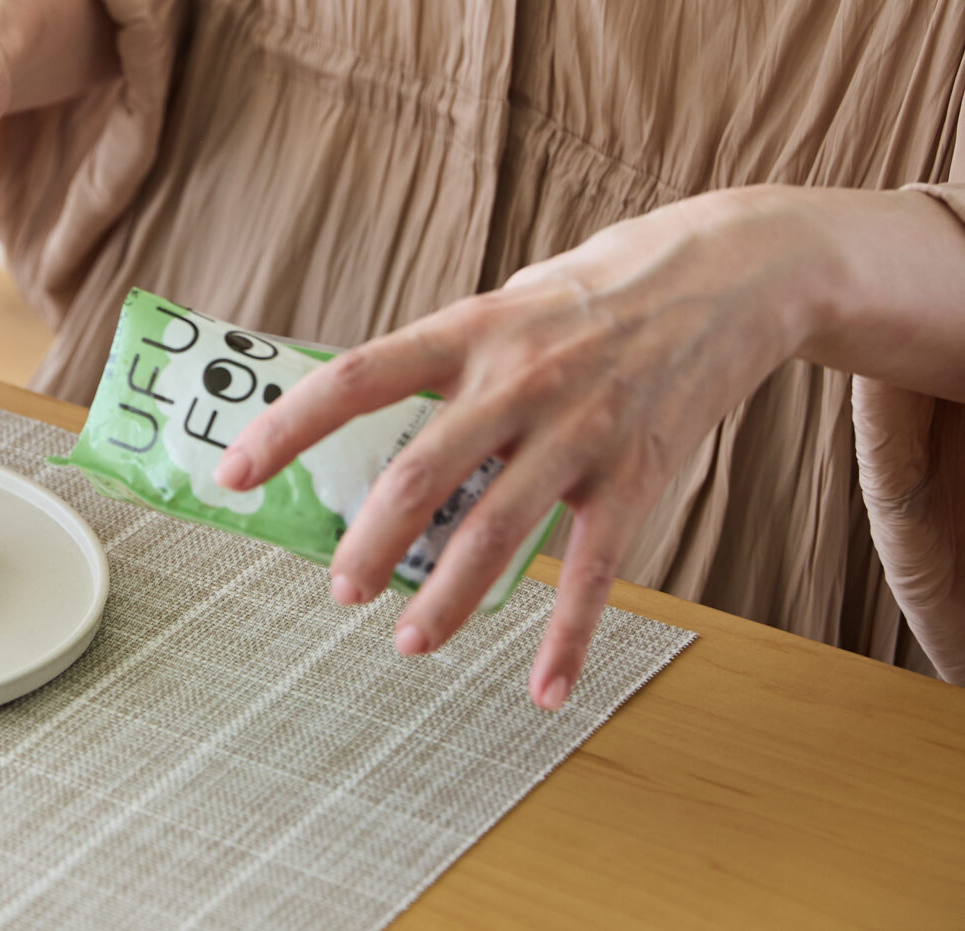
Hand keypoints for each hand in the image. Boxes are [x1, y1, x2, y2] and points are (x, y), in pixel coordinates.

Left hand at [209, 186, 964, 710]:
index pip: (356, 378)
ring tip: (410, 641)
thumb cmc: (600, 289)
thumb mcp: (510, 301)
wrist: (732, 274)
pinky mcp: (640, 474)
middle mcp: (520, 380)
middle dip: (371, 543)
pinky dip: (568, 637)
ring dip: (448, 598)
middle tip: (338, 589)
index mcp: (471, 330)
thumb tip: (369, 409)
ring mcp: (582, 431)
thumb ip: (449, 359)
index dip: (287, 428)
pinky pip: (595, 571)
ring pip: (498, 532)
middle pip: (421, 474)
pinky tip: (543, 690)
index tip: (232, 476)